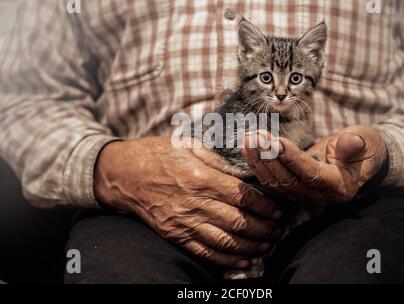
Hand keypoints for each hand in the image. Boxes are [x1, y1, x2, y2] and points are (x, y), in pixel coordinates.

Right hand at [94, 137, 282, 268]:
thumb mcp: (187, 144)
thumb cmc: (155, 154)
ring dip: (250, 246)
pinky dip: (226, 260)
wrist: (122, 174)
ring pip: (224, 241)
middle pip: (238, 221)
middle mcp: (193, 202)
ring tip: (267, 244)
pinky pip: (204, 252)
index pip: (242, 196)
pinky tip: (243, 261)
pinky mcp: (174, 234)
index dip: (265, 205)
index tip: (279, 209)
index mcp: (200, 177)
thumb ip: (216, 156)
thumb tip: (242, 167)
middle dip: (264, 228)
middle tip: (279, 229)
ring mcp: (182, 221)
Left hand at [241, 125, 387, 207]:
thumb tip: (350, 141)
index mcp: (339, 186)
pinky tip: (247, 149)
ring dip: (259, 161)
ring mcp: (304, 196)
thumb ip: (356, 144)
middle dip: (268, 158)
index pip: (310, 173)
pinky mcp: (293, 191)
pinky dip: (258, 165)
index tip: (275, 141)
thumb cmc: (364, 147)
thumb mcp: (365, 141)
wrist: (360, 159)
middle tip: (255, 137)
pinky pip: (272, 181)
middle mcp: (319, 196)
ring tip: (248, 139)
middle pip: (288, 180)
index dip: (292, 158)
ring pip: (275, 183)